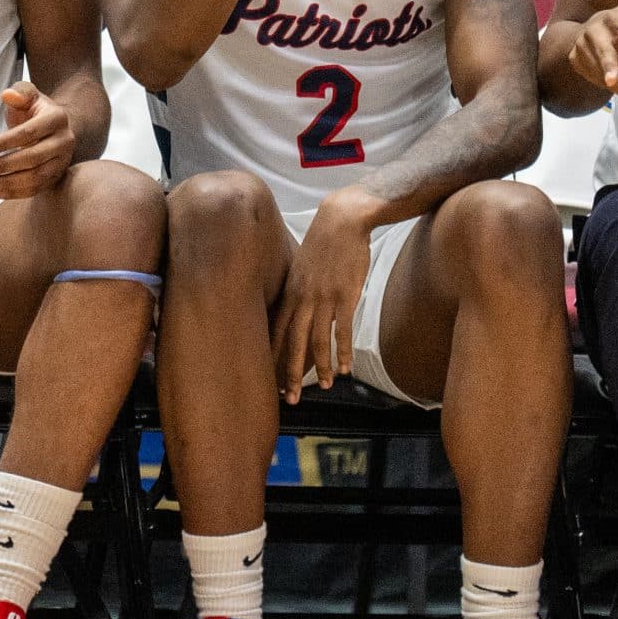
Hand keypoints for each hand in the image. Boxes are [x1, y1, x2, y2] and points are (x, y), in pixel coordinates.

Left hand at [0, 81, 76, 197]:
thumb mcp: (28, 95)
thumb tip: (7, 95)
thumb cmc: (35, 110)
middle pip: (32, 158)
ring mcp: (62, 162)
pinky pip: (34, 189)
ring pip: (34, 178)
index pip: (28, 133)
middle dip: (1, 166)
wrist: (55, 128)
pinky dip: (12, 193)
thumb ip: (19, 92)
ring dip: (5, 184)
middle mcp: (64, 141)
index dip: (3, 143)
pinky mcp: (56, 177)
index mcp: (57, 118)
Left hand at [272, 188, 376, 399]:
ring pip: (318, 340)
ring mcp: (324, 298)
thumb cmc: (323, 241)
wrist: (343, 220)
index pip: (277, 331)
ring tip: (325, 385)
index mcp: (290, 292)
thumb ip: (296, 287)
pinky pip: (342, 330)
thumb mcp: (300, 263)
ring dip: (321, 367)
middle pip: (293, 342)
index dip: (274, 357)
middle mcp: (303, 298)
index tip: (272, 378)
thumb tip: (293, 304)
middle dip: (291, 372)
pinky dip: (344, 351)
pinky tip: (345, 367)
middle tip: (290, 397)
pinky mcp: (345, 296)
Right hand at [569, 0, 617, 113]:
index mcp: (615, 19)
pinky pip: (603, 82)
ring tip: (614, 83)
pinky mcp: (581, 65)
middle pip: (603, 47)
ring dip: (608, 76)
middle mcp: (598, 33)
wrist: (582, 35)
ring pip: (600, 68)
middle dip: (606, 60)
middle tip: (611, 76)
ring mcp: (587, 50)